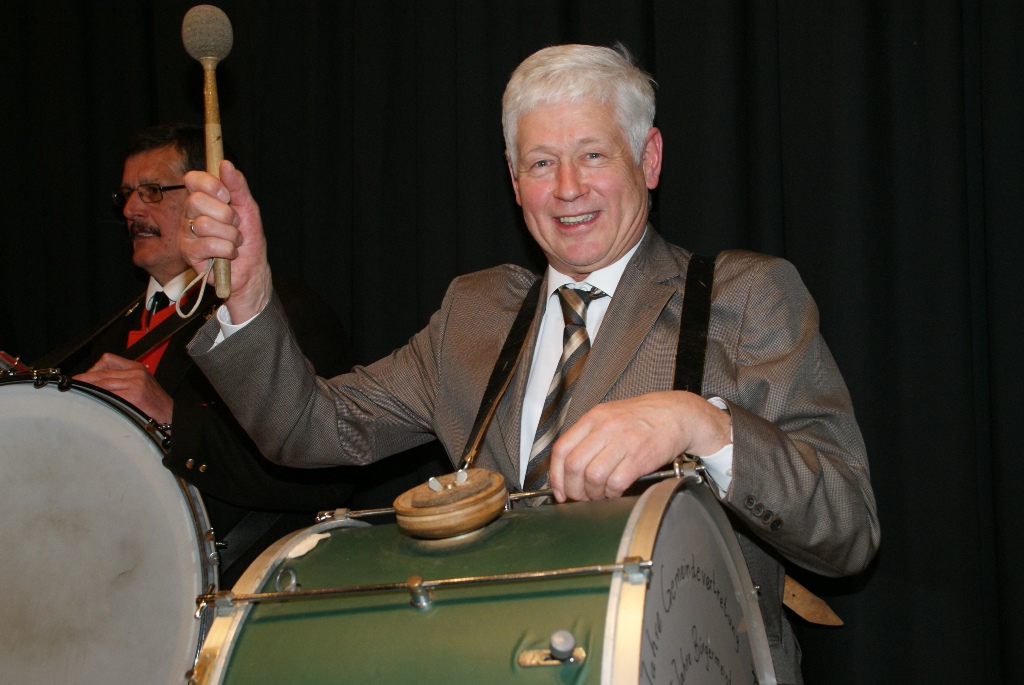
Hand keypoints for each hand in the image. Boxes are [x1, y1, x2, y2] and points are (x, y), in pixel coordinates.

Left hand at [74, 354, 173, 424]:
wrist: (171, 416)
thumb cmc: (155, 404)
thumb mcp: (141, 384)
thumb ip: (122, 379)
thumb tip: (97, 383)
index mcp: (137, 367)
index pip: (108, 360)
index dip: (91, 368)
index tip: (81, 377)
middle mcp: (136, 373)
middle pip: (102, 372)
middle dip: (85, 380)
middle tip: (73, 386)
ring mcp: (135, 383)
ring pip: (103, 384)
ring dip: (89, 390)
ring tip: (80, 395)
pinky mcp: (134, 396)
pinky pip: (109, 395)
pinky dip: (99, 399)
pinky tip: (93, 403)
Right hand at [181, 159, 272, 322]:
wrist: (252, 268)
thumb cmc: (248, 237)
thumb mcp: (248, 208)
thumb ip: (237, 186)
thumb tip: (226, 164)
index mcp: (202, 199)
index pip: (192, 179)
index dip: (210, 185)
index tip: (227, 196)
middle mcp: (190, 214)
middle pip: (196, 201)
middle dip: (226, 214)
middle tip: (235, 224)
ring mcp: (187, 233)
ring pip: (204, 225)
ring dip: (230, 235)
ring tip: (235, 241)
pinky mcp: (189, 253)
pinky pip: (208, 245)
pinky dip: (228, 249)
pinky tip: (229, 254)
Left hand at [548, 390, 731, 501]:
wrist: (678, 414)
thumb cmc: (644, 418)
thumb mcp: (610, 416)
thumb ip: (589, 436)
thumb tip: (569, 467)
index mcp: (594, 418)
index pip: (561, 449)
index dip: (556, 476)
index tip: (560, 490)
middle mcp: (605, 428)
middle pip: (574, 466)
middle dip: (573, 489)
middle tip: (579, 497)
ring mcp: (622, 442)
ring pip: (592, 476)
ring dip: (592, 494)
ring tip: (598, 496)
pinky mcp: (639, 457)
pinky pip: (615, 483)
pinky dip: (611, 494)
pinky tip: (614, 493)